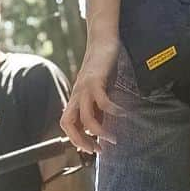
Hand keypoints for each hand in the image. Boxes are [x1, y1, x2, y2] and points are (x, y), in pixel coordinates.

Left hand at [60, 37, 120, 153]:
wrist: (102, 41)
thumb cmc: (101, 67)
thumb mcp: (97, 90)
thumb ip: (96, 106)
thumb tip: (99, 128)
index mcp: (75, 99)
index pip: (67, 125)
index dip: (76, 140)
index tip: (91, 149)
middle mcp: (77, 95)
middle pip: (68, 123)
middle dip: (81, 140)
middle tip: (98, 149)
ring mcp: (85, 87)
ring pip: (85, 117)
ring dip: (99, 132)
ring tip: (113, 139)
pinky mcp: (96, 79)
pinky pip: (102, 100)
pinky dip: (112, 111)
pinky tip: (123, 114)